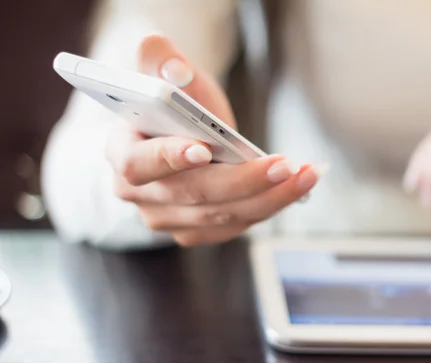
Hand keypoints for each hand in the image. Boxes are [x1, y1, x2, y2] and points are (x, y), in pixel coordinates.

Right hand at [105, 35, 324, 245]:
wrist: (183, 134)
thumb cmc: (175, 104)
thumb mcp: (168, 75)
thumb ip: (161, 60)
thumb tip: (171, 63)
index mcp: (122, 152)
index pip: (137, 163)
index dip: (168, 159)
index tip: (203, 149)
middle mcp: (138, 194)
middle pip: (192, 195)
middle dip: (242, 181)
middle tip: (285, 165)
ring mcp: (165, 218)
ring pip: (220, 216)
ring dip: (269, 198)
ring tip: (305, 175)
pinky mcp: (194, 230)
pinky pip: (234, 225)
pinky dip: (269, 206)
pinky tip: (297, 187)